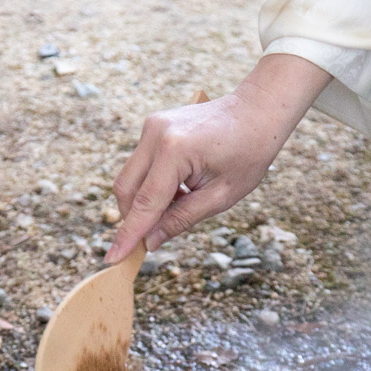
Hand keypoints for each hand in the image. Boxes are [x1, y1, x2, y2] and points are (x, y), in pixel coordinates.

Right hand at [106, 54, 331, 262]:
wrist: (256, 112)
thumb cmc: (248, 153)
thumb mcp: (221, 196)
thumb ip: (182, 219)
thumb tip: (151, 242)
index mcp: (174, 150)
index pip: (144, 203)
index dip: (129, 235)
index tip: (113, 258)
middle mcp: (155, 133)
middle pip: (125, 189)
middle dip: (134, 218)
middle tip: (154, 238)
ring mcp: (151, 126)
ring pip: (130, 178)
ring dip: (146, 201)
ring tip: (184, 201)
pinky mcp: (153, 126)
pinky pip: (141, 165)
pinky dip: (152, 185)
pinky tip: (181, 187)